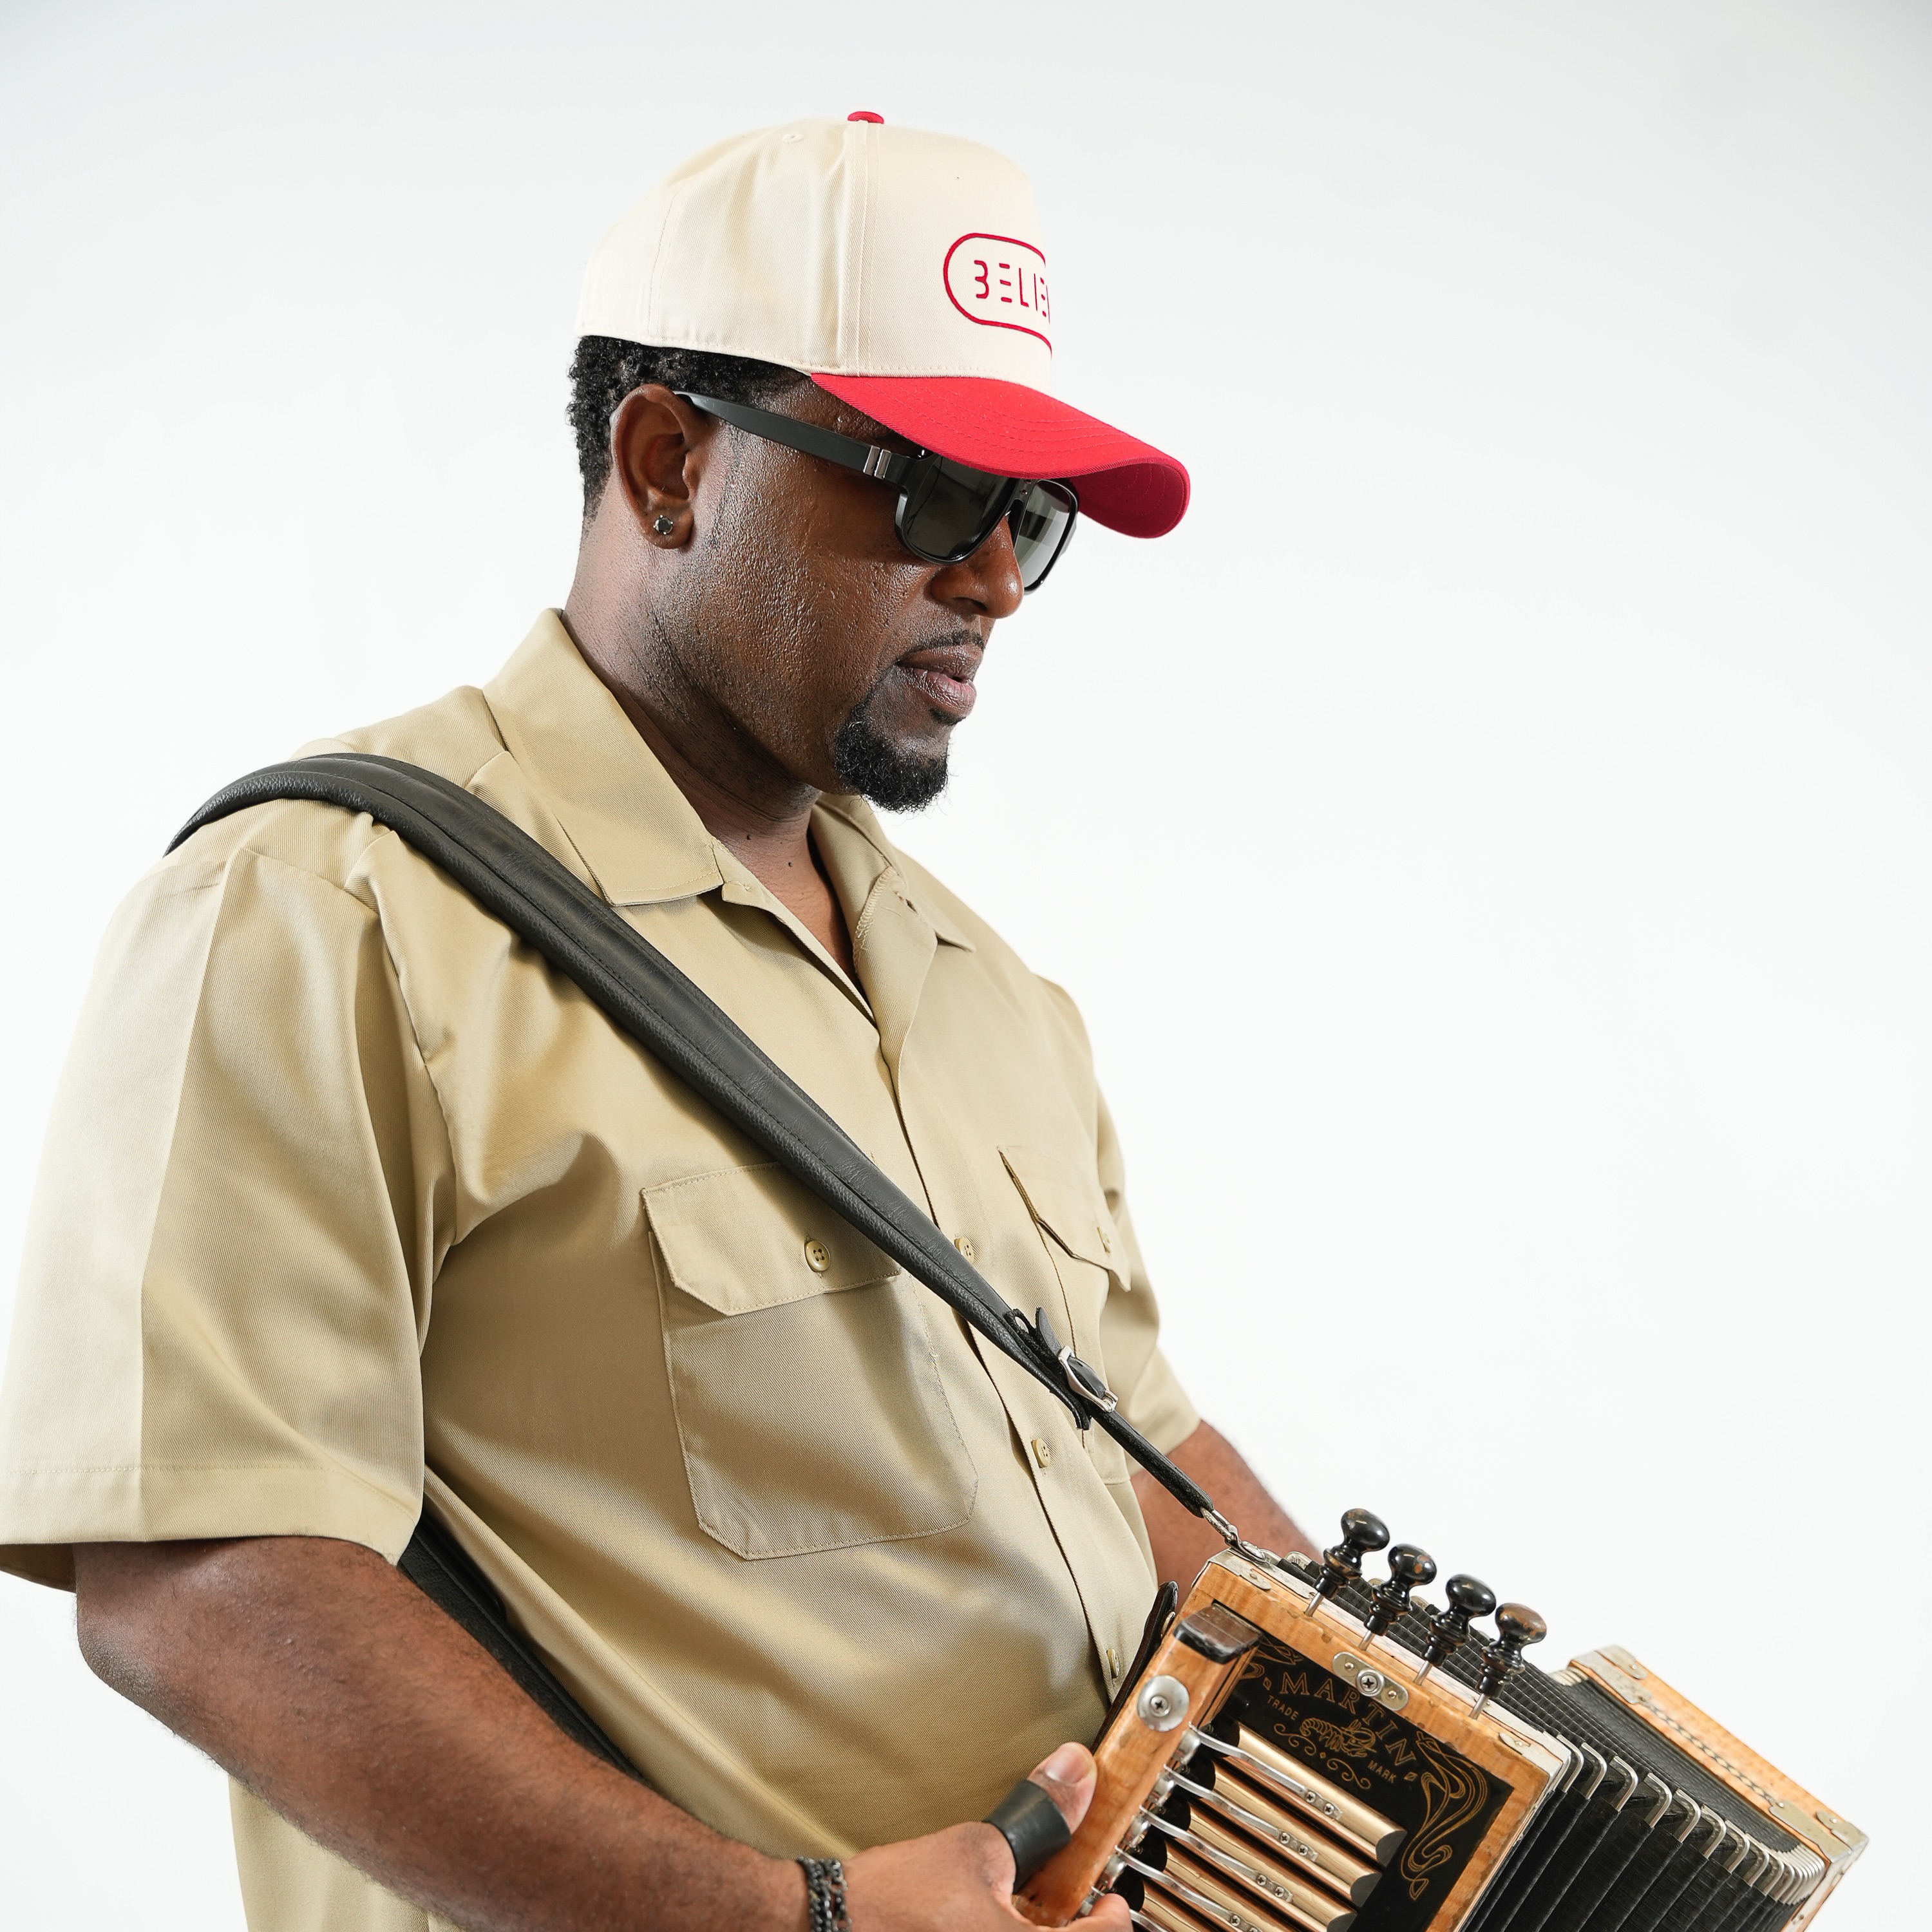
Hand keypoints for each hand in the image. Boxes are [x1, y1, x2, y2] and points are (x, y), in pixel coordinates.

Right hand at [840, 1743, 1128, 1931]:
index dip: (1115, 1920)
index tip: (1113, 1902)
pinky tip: (992, 1924)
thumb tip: (1074, 1771)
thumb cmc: (894, 1899)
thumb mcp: (978, 1848)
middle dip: (1074, 1929)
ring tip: (1028, 1912)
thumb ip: (1041, 1816)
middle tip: (1075, 1908)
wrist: (828, 1924)